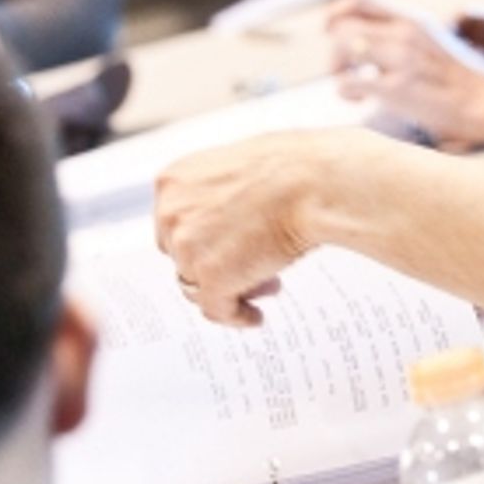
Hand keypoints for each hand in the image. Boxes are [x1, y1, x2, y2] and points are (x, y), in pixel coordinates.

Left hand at [155, 129, 344, 326]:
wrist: (312, 182)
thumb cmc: (291, 167)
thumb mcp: (239, 168)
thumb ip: (220, 194)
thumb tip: (228, 220)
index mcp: (173, 182)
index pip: (173, 225)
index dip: (203, 239)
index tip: (224, 246)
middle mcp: (171, 215)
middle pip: (181, 256)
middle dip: (214, 264)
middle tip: (248, 267)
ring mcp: (188, 249)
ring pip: (196, 285)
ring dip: (228, 288)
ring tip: (263, 288)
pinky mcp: (212, 280)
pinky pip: (217, 310)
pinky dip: (237, 316)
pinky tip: (255, 316)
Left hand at [326, 0, 483, 147]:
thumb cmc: (460, 79)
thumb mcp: (434, 41)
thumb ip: (403, 35)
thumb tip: (367, 40)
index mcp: (412, 21)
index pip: (359, 0)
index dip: (335, 14)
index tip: (332, 32)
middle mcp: (405, 34)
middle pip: (343, 25)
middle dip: (335, 51)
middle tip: (344, 71)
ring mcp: (402, 60)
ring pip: (343, 47)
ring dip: (337, 70)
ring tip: (353, 89)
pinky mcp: (398, 88)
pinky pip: (349, 83)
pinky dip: (345, 93)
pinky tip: (359, 102)